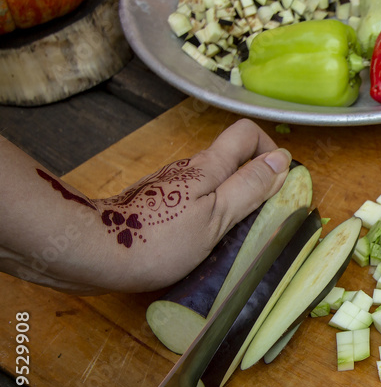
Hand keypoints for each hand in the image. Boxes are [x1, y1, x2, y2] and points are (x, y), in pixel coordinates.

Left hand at [1, 118, 291, 292]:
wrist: (92, 252)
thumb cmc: (160, 238)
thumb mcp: (217, 217)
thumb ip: (249, 188)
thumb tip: (281, 160)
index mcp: (208, 167)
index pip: (246, 133)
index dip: (269, 150)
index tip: (278, 183)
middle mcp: (189, 169)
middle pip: (230, 159)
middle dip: (253, 181)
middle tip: (261, 218)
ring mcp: (169, 186)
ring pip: (211, 182)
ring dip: (230, 201)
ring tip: (233, 237)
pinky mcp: (154, 205)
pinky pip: (192, 200)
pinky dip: (207, 215)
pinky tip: (201, 244)